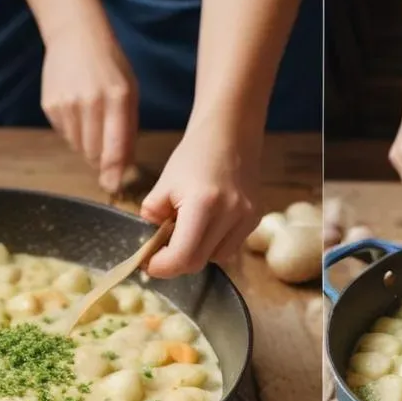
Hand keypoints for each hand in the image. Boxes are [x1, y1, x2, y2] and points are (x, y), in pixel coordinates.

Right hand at [41, 31, 137, 192]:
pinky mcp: (50, 106)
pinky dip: (73, 130)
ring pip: (78, 147)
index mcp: (117, 97)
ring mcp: (67, 104)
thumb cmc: (110, 66)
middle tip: (105, 146)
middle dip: (101, 158)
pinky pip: (64, 134)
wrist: (76, 36)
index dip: (113, 172)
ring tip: (91, 119)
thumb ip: (128, 131)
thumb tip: (122, 170)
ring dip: (87, 144)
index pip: (115, 147)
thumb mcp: (129, 92)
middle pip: (94, 153)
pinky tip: (77, 109)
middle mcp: (91, 102)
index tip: (113, 187)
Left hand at [140, 126, 257, 278]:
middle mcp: (231, 214)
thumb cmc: (193, 155)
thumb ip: (152, 217)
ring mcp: (247, 218)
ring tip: (184, 231)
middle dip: (174, 262)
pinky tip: (204, 225)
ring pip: (215, 259)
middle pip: (197, 263)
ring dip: (195, 254)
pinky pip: (229, 247)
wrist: (230, 134)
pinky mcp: (255, 219)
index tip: (146, 262)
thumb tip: (151, 244)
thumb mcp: (163, 184)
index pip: (182, 257)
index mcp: (204, 204)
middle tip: (159, 251)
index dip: (160, 267)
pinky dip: (212, 244)